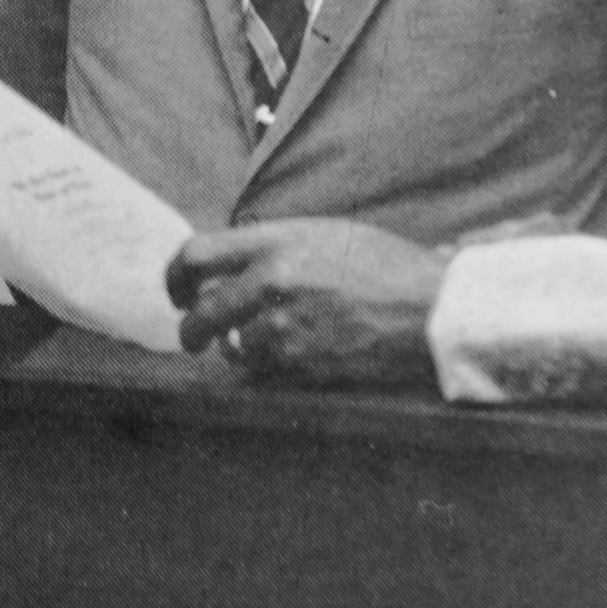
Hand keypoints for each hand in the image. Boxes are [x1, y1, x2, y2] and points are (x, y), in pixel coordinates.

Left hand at [165, 218, 446, 387]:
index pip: (195, 255)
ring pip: (232, 348)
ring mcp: (286, 326)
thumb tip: (224, 269)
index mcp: (277, 241)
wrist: (433, 310)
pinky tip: (291, 356)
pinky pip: (261, 372)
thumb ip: (271, 248)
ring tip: (268, 340)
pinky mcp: (301, 365)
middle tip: (194, 337)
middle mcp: (273, 281)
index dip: (174, 277)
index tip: (176, 293)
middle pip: (198, 313)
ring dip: (239, 349)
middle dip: (190, 330)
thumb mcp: (325, 235)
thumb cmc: (386, 268)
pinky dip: (266, 368)